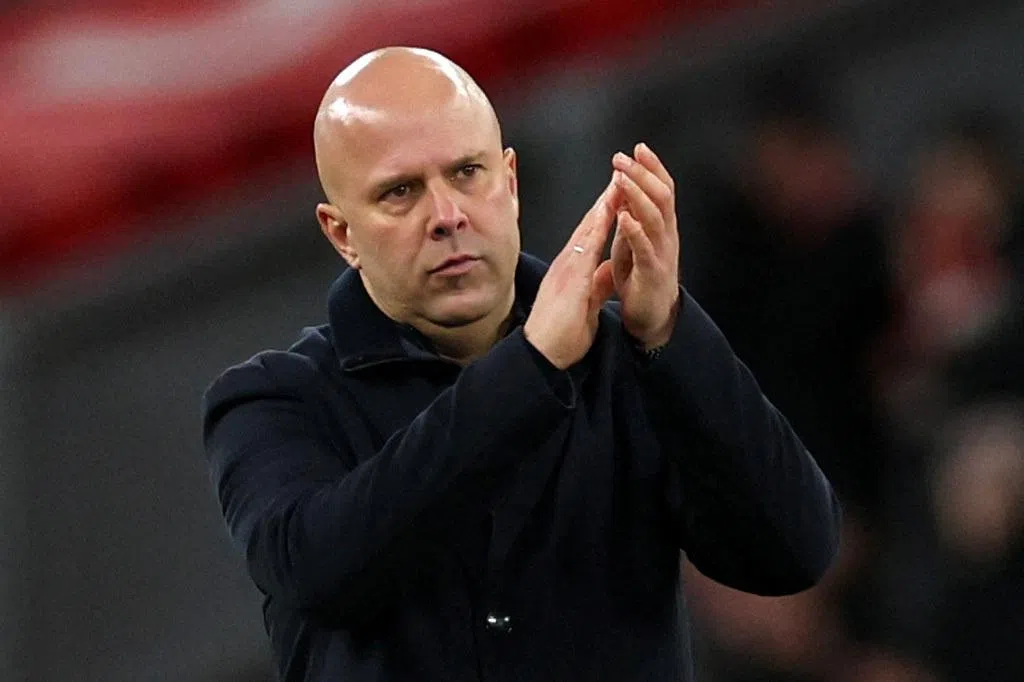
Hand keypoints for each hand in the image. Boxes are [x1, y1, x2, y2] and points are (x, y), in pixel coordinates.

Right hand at [524, 178, 621, 368]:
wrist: (541, 356)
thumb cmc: (560, 335)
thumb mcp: (586, 305)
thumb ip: (596, 286)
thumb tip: (607, 271)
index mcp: (572, 271)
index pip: (592, 236)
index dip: (606, 214)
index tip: (619, 194)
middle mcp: (567, 264)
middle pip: (590, 226)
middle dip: (606, 199)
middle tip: (621, 173)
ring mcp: (567, 269)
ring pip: (588, 229)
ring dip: (603, 204)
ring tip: (618, 181)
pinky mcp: (570, 279)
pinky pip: (587, 247)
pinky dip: (598, 226)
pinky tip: (607, 211)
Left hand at [610, 143, 680, 348]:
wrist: (653, 319)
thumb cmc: (641, 280)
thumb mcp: (635, 243)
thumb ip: (631, 219)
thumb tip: (621, 193)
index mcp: (662, 227)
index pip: (662, 189)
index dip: (652, 168)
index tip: (637, 147)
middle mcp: (667, 236)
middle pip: (661, 196)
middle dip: (642, 174)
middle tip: (622, 156)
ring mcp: (662, 254)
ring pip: (655, 217)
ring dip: (637, 195)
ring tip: (622, 178)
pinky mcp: (653, 273)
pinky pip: (645, 248)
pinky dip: (634, 230)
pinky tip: (623, 217)